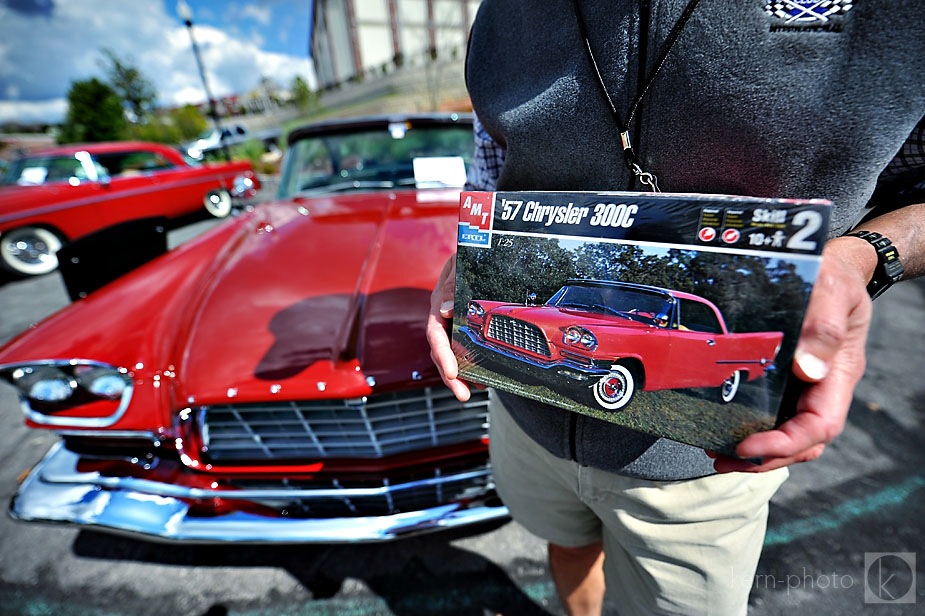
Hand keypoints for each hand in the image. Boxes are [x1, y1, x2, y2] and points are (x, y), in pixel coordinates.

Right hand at [426, 255, 470, 400]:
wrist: (481, 247)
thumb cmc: (470, 253)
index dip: (443, 354)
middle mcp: (444, 316)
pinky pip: (464, 348)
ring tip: (470, 392)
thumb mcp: (460, 263)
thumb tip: (445, 310)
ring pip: (452, 353)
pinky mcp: (465, 325)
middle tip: (462, 394)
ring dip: (459, 375)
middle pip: (441, 350)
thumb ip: (453, 283)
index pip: (435, 333)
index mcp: (439, 302)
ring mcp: (453, 322)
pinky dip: (470, 364)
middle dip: (450, 375)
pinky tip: (480, 377)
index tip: (452, 372)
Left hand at [713, 236, 873, 471]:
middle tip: (723, 459)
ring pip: (788, 432)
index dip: (785, 442)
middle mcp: (824, 385)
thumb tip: (808, 368)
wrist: (835, 266)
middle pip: (803, 441)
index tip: (749, 444)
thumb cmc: (836, 276)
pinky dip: (750, 427)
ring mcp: (807, 385)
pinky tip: (723, 427)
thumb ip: (823, 324)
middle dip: (765, 457)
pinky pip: (773, 413)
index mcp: (840, 373)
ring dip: (755, 451)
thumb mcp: (833, 290)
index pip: (820, 425)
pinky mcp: (788, 378)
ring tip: (718, 454)